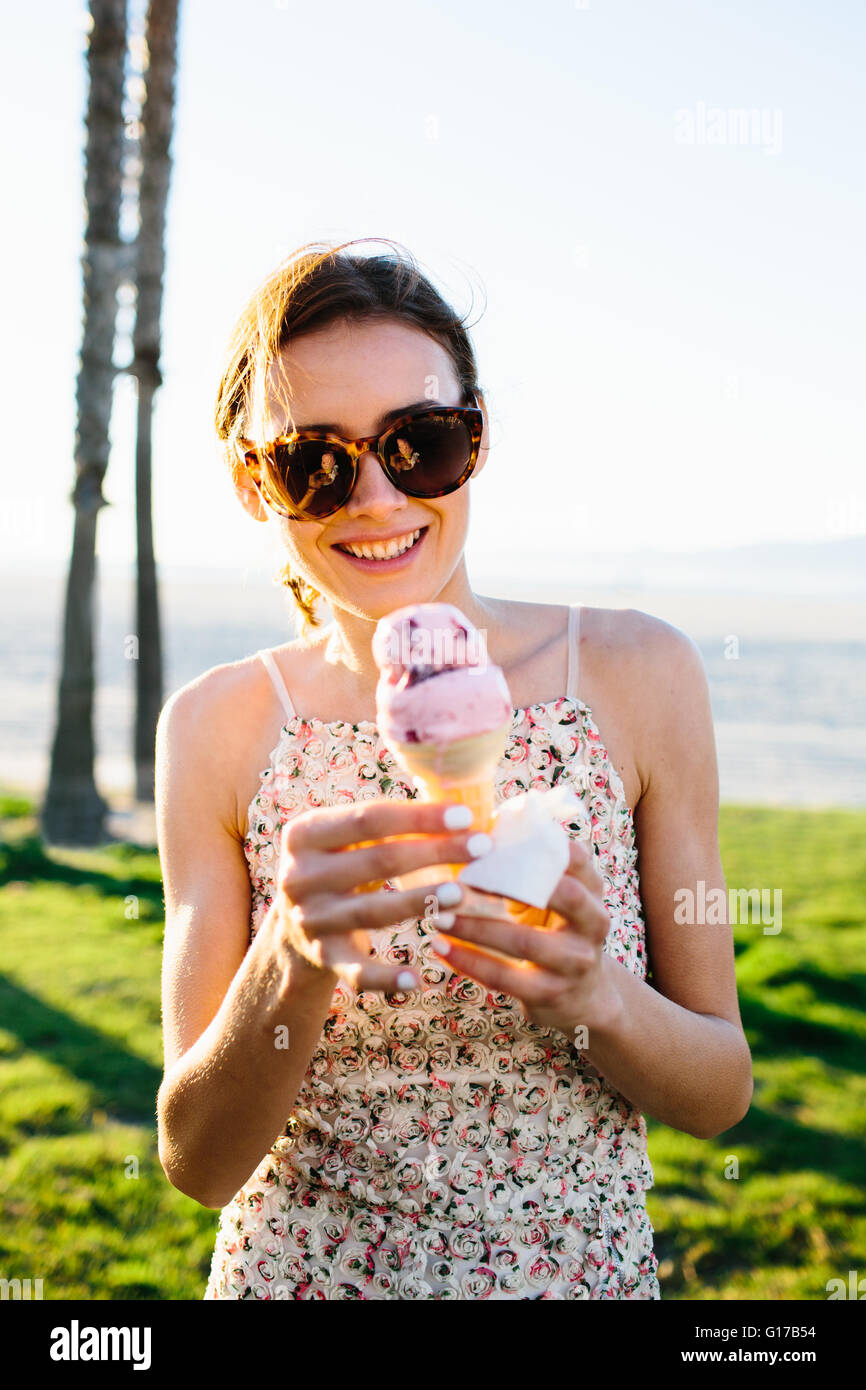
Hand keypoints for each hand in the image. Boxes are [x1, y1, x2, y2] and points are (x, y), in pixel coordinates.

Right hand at [269, 799, 492, 992]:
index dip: (419, 817)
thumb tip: (461, 815)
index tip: (466, 815)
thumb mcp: (345, 838)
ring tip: (462, 893)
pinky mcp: (323, 957)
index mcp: (304, 834)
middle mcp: (298, 876)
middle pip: (376, 861)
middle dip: (433, 852)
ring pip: (371, 911)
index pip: (368, 819)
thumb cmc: (340, 864)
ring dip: (419, 902)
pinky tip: (417, 979)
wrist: (292, 921)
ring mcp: (310, 919)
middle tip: (481, 847)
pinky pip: (357, 971)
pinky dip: (385, 977)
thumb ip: (387, 824)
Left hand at [429, 838, 623, 1038]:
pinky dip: (469, 961)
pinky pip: (505, 978)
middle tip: (460, 878)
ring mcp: (576, 962)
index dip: (540, 845)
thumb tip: (477, 825)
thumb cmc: (553, 930)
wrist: (582, 997)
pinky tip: (440, 947)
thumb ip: (530, 868)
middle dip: (510, 884)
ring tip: (438, 916)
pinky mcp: (552, 994)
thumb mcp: (554, 899)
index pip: (577, 859)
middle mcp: (593, 924)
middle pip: (563, 896)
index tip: (492, 841)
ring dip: (475, 928)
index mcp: (592, 892)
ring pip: (524, 942)